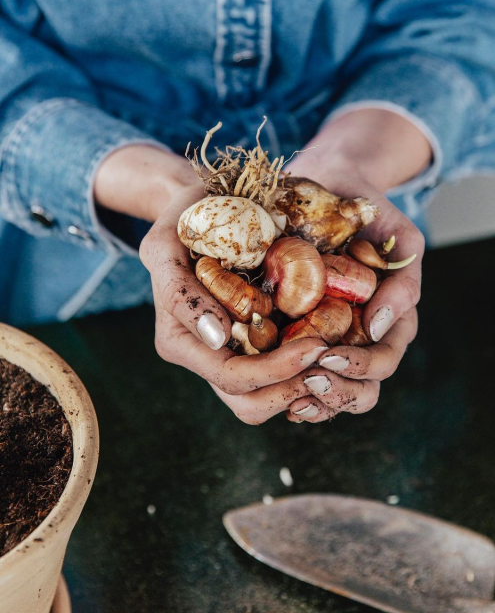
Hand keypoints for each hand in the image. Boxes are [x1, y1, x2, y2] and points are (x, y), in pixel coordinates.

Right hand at [95, 145, 339, 425]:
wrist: (199, 210)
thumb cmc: (181, 219)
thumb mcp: (165, 242)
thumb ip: (181, 291)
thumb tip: (219, 338)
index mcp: (178, 341)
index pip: (229, 374)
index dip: (274, 370)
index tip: (317, 345)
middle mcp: (202, 357)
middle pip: (249, 403)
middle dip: (292, 386)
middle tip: (332, 357)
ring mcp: (227, 355)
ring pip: (264, 403)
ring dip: (302, 387)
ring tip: (333, 359)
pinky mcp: (250, 347)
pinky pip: (277, 382)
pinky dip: (304, 376)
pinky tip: (329, 354)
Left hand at [279, 108, 426, 421]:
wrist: (329, 188)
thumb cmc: (368, 214)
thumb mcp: (400, 238)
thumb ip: (404, 279)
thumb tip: (378, 325)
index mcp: (387, 321)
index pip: (383, 360)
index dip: (361, 367)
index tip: (329, 356)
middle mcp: (359, 337)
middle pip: (358, 388)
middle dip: (336, 391)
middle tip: (308, 380)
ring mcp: (329, 339)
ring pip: (329, 390)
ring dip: (312, 399)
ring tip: (290, 396)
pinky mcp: (296, 334)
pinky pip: (295, 374)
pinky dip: (286, 388)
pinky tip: (269, 386)